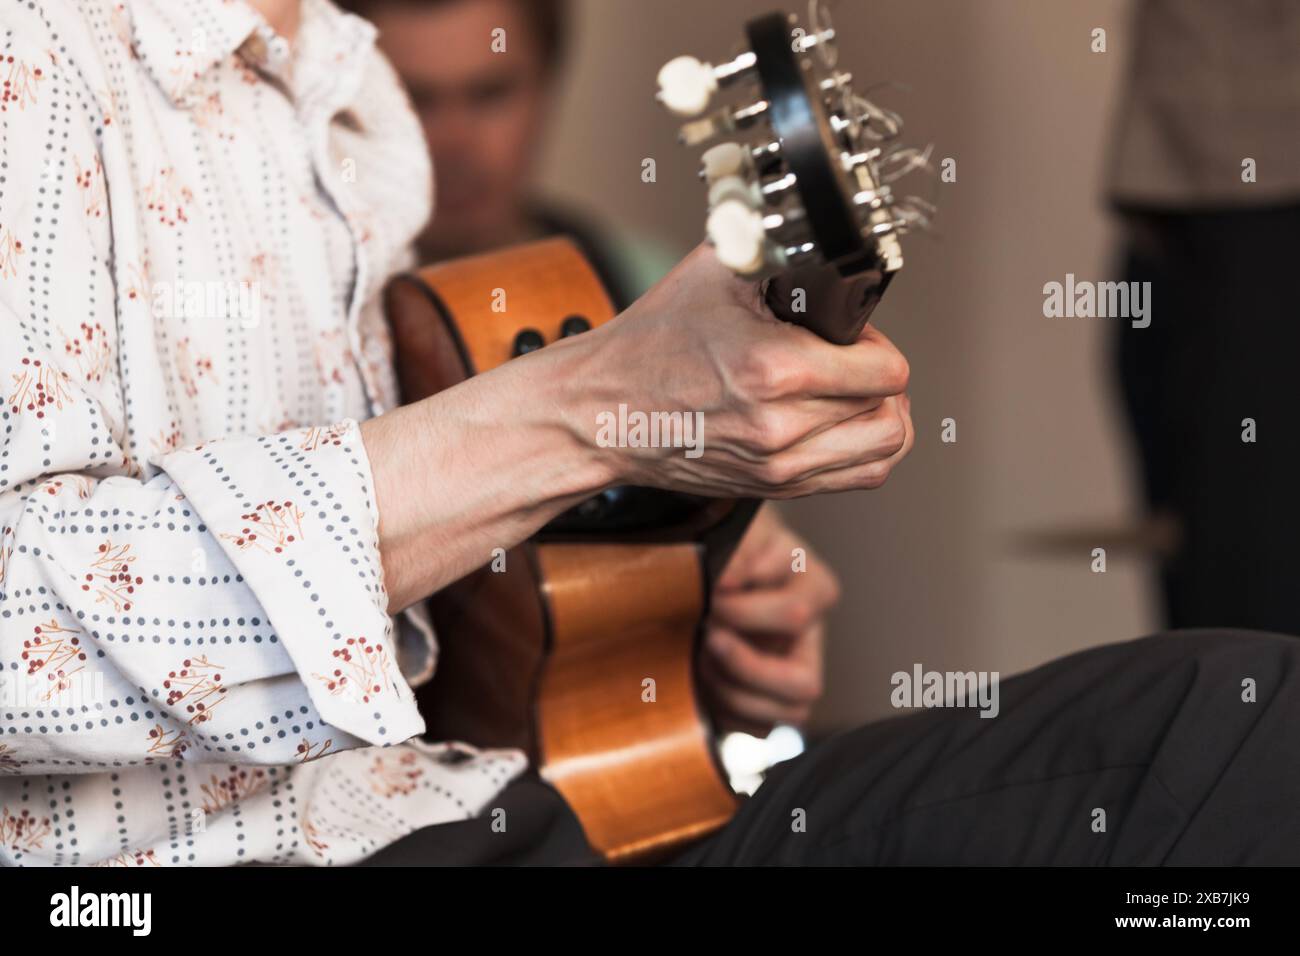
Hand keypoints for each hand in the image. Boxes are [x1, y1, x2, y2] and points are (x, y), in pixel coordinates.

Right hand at [366, 243, 909, 611]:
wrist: (601, 411)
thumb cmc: (651, 341)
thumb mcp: (717, 270)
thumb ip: (780, 247)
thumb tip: (824, 224)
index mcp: (775, 368)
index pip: (886, 371)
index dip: (877, 346)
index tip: (854, 337)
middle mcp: (782, 426)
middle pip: (890, 410)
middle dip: (879, 379)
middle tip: (852, 362)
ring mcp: (779, 466)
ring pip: (884, 450)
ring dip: (881, 418)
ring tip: (855, 395)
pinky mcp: (773, 489)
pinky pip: (858, 477)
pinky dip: (865, 450)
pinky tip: (842, 424)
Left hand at [699, 506, 839, 735]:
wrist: (708, 557)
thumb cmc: (728, 541)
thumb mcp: (739, 531)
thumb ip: (739, 552)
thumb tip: (726, 583)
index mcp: (816, 587)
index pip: (796, 615)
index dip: (745, 610)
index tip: (710, 592)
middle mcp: (812, 636)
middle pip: (804, 684)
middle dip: (746, 666)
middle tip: (706, 638)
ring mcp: (793, 671)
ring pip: (790, 715)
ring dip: (734, 693)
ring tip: (699, 659)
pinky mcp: (767, 698)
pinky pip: (758, 730)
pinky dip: (725, 712)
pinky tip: (700, 679)